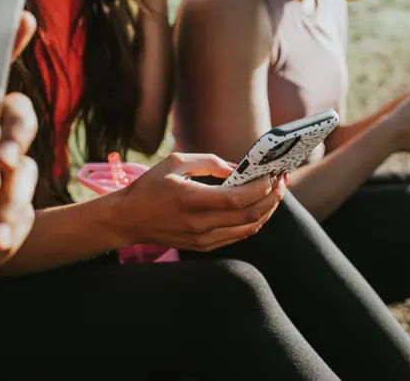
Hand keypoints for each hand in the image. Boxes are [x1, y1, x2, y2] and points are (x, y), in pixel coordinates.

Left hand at [0, 92, 37, 274]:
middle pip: (25, 166)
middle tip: (1, 208)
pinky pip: (17, 232)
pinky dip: (0, 251)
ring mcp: (6, 188)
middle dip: (15, 194)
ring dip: (9, 224)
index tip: (3, 161)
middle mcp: (1, 156)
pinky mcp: (7, 219)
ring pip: (24, 202)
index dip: (18, 133)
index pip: (17, 113)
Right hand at [113, 153, 286, 251]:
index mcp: (191, 199)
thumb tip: (240, 168)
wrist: (128, 219)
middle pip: (250, 215)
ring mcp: (202, 239)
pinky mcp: (203, 246)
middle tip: (281, 181)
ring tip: (274, 193)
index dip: (262, 186)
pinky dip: (253, 221)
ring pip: (249, 228)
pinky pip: (238, 235)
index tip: (273, 174)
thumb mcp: (176, 162)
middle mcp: (199, 223)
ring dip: (267, 210)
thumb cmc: (150, 186)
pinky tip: (257, 206)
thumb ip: (211, 162)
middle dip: (272, 197)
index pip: (239, 198)